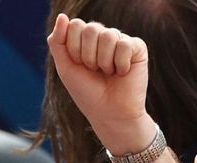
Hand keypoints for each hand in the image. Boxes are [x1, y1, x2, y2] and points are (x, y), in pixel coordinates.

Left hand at [46, 15, 153, 154]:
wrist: (108, 112)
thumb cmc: (86, 92)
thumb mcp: (65, 67)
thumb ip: (58, 42)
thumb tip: (62, 15)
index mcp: (85, 40)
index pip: (75, 25)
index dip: (73, 48)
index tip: (78, 65)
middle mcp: (104, 37)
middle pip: (91, 28)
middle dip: (87, 55)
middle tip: (93, 70)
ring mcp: (121, 41)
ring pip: (108, 35)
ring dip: (103, 61)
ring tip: (107, 73)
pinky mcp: (137, 48)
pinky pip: (125, 44)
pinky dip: (119, 63)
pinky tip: (122, 73)